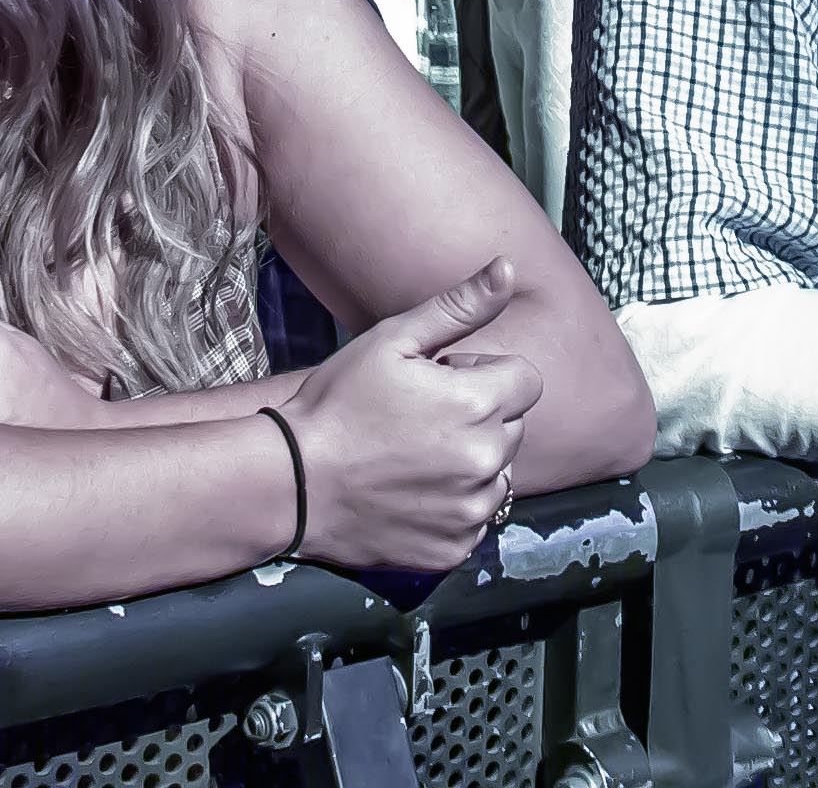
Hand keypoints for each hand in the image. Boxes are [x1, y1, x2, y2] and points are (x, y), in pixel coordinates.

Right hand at [279, 258, 542, 573]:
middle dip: (478, 417)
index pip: (526, 380)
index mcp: (479, 405)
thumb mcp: (394, 340)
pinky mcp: (454, 549)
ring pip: (498, 475)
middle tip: (420, 418)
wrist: (291, 483)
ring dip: (470, 463)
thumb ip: (460, 306)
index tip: (443, 382)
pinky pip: (475, 519)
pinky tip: (411, 492)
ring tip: (413, 456)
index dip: (485, 375)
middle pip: (512, 426)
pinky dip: (454, 506)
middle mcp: (487, 462)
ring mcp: (471, 511)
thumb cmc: (338, 404)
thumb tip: (509, 269)